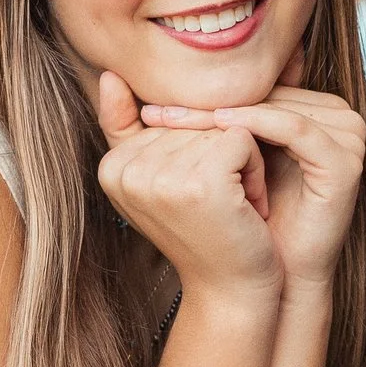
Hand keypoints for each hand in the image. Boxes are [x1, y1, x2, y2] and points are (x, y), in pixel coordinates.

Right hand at [95, 72, 280, 300]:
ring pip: (221, 127)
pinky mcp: (202, 181)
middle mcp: (125, 171)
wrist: (232, 291)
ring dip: (240, 164)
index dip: (196, 152)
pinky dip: (255, 171)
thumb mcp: (162, 178)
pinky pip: (242, 138)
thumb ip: (131, 127)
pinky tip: (245, 207)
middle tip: (218, 205)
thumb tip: (111, 75)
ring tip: (230, 207)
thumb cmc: (205, 231)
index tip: (195, 197)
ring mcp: (161, 176)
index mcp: (110, 167)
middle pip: (194, 120)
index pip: (168, 118)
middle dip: (220, 155)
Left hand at [138, 86, 365, 291]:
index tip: (146, 114)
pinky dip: (255, 126)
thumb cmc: (222, 225)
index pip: (241, 87)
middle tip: (159, 124)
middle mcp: (326, 112)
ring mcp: (343, 132)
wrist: (258, 282)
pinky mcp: (346, 158)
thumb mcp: (180, 168)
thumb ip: (146, 126)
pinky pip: (294, 127)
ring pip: (270, 105)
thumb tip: (108, 75)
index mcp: (294, 107)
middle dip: (203, 113)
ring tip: (182, 135)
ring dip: (224, 122)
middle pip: (255, 92)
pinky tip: (221, 135)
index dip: (194, 100)